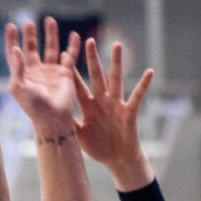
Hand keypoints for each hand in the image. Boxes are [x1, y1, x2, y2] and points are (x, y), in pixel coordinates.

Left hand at [4, 17, 79, 127]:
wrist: (53, 119)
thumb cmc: (33, 106)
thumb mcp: (18, 88)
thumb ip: (16, 68)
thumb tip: (16, 48)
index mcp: (22, 74)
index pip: (14, 53)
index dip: (11, 40)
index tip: (11, 25)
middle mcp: (36, 71)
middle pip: (31, 48)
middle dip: (30, 35)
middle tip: (28, 22)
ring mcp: (51, 72)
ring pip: (50, 48)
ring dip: (50, 35)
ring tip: (50, 20)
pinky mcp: (65, 74)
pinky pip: (70, 56)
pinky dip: (73, 46)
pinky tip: (74, 34)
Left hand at [74, 39, 154, 188]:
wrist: (118, 160)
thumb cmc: (99, 149)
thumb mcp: (79, 136)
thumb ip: (68, 122)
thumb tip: (50, 113)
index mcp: (88, 106)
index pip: (78, 86)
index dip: (71, 72)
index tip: (62, 55)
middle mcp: (102, 101)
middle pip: (96, 76)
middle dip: (92, 59)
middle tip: (88, 40)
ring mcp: (116, 105)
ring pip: (116, 80)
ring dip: (117, 63)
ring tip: (117, 45)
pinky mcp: (129, 112)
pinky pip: (137, 96)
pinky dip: (143, 85)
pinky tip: (149, 72)